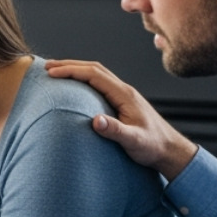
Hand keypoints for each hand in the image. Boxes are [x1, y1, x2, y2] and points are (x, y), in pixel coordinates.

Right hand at [43, 59, 197, 180]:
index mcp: (124, 94)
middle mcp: (124, 90)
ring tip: (56, 72)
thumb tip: (95, 120)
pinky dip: (83, 79)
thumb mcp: (134, 141)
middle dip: (69, 65)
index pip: (94, 74)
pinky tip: (74, 86)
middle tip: (47, 67)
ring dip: (76, 69)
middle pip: (93, 68)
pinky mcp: (122, 101)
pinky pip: (99, 83)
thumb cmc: (153, 146)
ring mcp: (123, 95)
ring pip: (97, 74)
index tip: (52, 73)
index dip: (71, 71)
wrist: (169, 150)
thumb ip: (115, 130)